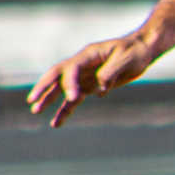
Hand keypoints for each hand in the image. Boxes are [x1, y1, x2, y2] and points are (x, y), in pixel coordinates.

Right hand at [28, 30, 159, 125]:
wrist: (142, 51)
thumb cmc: (135, 51)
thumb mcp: (126, 59)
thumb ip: (111, 72)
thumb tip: (99, 89)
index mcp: (89, 55)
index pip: (72, 69)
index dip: (70, 83)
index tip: (74, 98)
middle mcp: (82, 65)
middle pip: (57, 76)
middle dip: (44, 88)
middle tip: (32, 101)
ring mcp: (85, 76)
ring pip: (62, 89)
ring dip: (49, 100)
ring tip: (36, 112)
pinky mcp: (90, 86)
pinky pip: (74, 99)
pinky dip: (65, 110)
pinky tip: (56, 123)